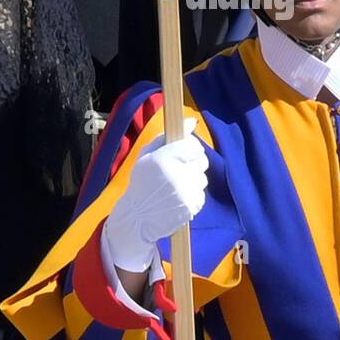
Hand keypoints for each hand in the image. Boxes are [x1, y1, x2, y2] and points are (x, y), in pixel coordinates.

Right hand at [103, 118, 207, 273]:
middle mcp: (176, 174)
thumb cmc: (142, 182)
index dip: (189, 149)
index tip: (181, 154)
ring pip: (202, 178)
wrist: (137, 217)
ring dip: (192, 180)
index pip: (193, 145)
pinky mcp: (192, 206)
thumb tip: (192, 122)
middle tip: (177, 171)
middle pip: (202, 160)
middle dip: (192, 164)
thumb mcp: (146, 156)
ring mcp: (186, 191)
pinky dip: (192, 195)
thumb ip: (167, 137)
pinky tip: (177, 198)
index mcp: (163, 158)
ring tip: (175, 187)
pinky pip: (202, 194)